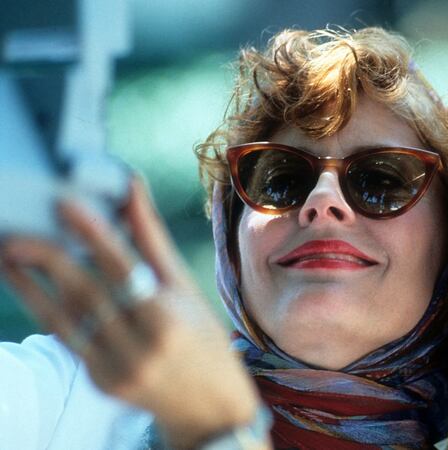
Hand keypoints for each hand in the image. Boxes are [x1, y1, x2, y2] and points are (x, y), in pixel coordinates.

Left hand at [0, 178, 265, 448]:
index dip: (95, 235)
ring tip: (8, 256)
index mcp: (168, 318)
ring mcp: (116, 369)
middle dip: (48, 261)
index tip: (66, 205)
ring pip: (66, 319)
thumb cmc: (203, 337)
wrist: (210, 404)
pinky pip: (68, 340)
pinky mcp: (100, 382)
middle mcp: (141, 346)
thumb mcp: (186, 287)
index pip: (125, 268)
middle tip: (16, 234)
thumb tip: (132, 187)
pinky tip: (28, 288)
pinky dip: (46, 311)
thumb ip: (152, 240)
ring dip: (31, 287)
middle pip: (87, 294)